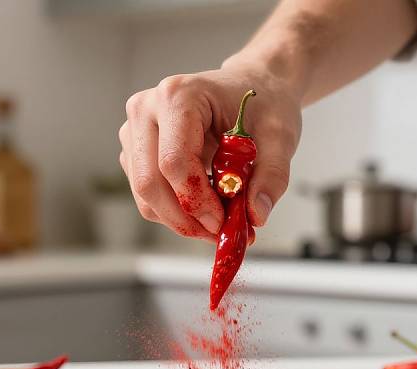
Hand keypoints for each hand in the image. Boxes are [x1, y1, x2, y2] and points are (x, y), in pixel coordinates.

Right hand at [119, 61, 301, 241]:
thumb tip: (256, 215)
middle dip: (187, 219)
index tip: (224, 221)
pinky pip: (150, 198)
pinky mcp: (137, 154)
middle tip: (221, 232)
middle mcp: (146, 111)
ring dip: (183, 221)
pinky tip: (205, 207)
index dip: (198, 201)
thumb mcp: (279, 136)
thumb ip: (272, 175)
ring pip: (146, 198)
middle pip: (150, 184)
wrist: (250, 89)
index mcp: (178, 96)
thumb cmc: (261, 104)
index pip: (174, 162)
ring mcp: (136, 133)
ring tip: (219, 220)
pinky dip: (177, 213)